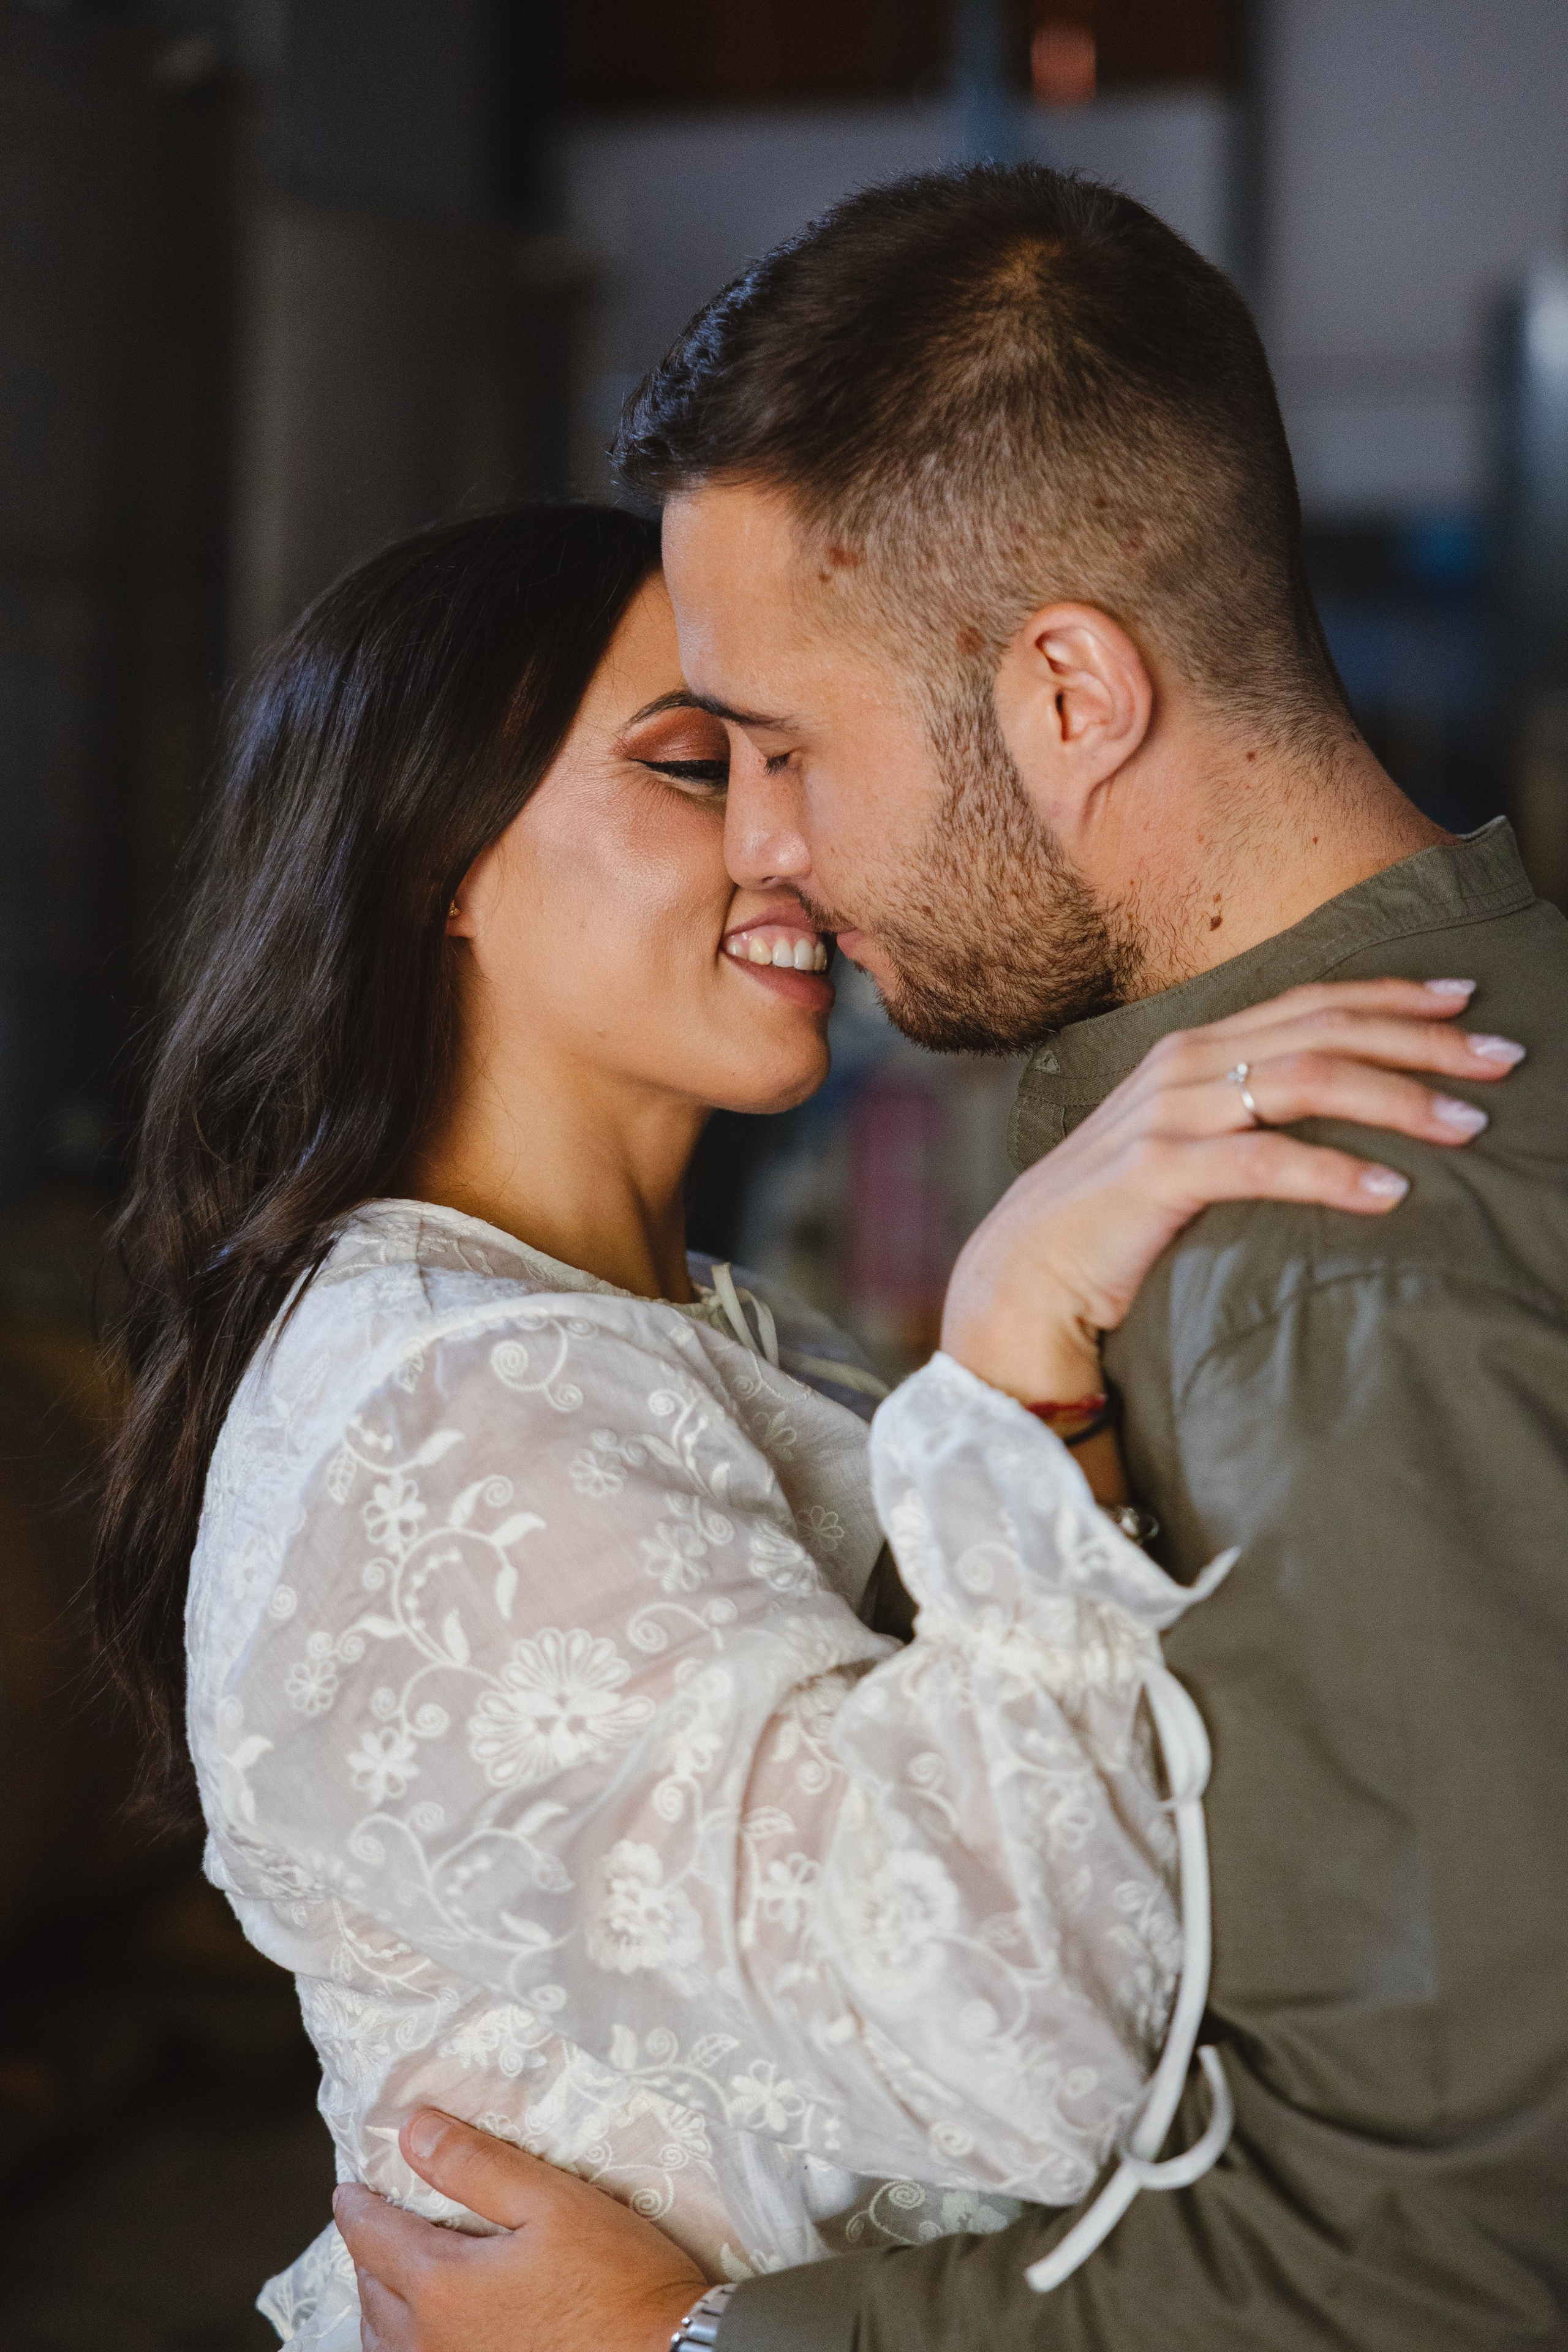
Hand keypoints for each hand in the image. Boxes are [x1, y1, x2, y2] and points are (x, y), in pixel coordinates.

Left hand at [333, 2109, 705, 2351]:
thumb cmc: (617, 2278)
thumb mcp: (551, 2200)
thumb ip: (475, 2164)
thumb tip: (413, 2132)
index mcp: (441, 2285)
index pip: (371, 2236)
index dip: (355, 2204)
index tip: (348, 2186)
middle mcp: (430, 2343)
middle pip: (372, 2290)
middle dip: (368, 2250)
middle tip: (376, 2221)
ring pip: (384, 2342)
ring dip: (381, 2302)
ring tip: (391, 2274)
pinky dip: (402, 2344)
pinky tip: (426, 2332)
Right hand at [941, 977, 1521, 1402]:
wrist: (1022, 1278)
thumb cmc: (1114, 1221)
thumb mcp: (1185, 1146)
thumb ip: (1246, 1116)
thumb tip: (1339, 1113)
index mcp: (1193, 1047)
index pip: (1311, 1001)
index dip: (1393, 994)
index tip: (1469, 998)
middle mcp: (1183, 1065)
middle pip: (1323, 1028)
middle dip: (1423, 1039)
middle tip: (1504, 1059)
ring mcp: (1166, 1114)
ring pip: (1305, 1079)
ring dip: (1398, 1098)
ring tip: (1468, 1126)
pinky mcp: (1154, 1173)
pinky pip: (1263, 1161)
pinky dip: (1333, 1172)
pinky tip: (1389, 1191)